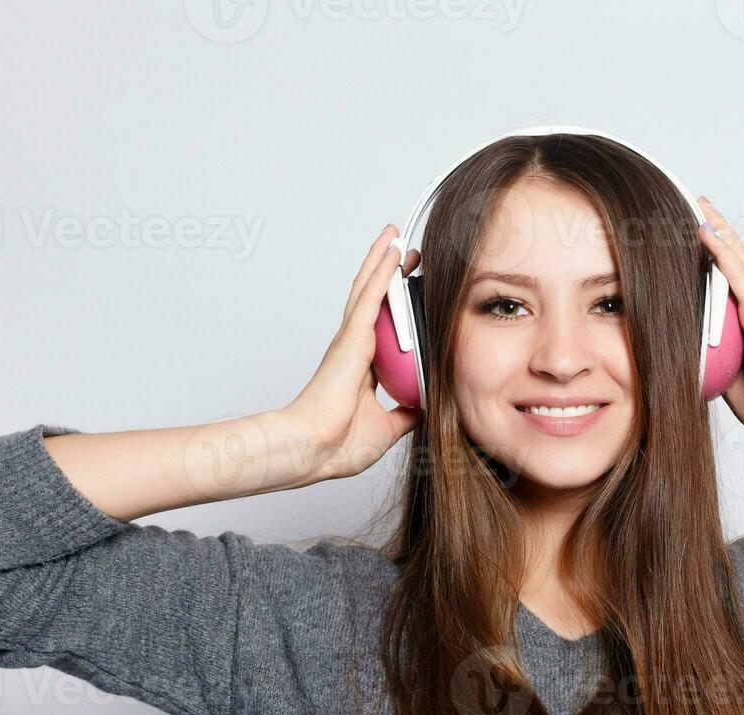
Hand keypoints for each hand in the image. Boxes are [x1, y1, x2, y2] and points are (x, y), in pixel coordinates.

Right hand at [277, 224, 423, 483]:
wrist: (314, 450)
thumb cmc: (337, 444)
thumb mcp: (389, 427)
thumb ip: (408, 412)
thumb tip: (429, 406)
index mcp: (361, 367)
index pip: (382, 327)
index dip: (394, 307)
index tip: (410, 293)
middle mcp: (354, 348)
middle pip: (373, 300)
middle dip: (390, 274)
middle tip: (407, 251)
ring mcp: (351, 340)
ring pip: (368, 288)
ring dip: (382, 260)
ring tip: (395, 235)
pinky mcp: (351, 337)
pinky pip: (370, 297)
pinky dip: (382, 272)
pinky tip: (392, 250)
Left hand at [695, 197, 743, 447]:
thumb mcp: (728, 372)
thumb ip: (711, 355)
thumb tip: (685, 350)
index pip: (732, 277)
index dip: (717, 253)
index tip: (698, 231)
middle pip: (736, 257)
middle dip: (719, 228)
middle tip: (700, 203)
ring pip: (737, 258)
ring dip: (719, 229)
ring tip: (701, 205)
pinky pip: (737, 275)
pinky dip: (721, 251)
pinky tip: (705, 231)